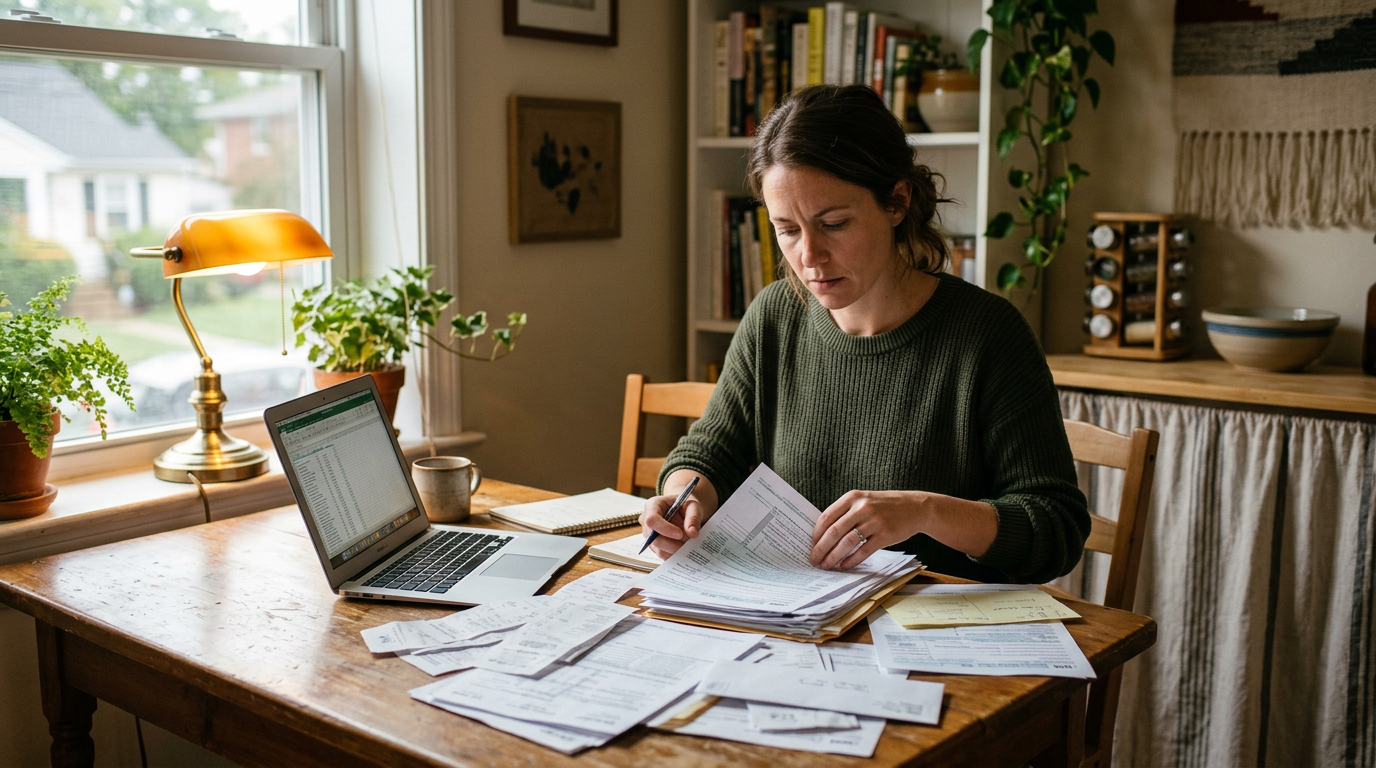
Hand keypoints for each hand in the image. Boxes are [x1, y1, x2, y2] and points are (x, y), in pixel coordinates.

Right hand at [639, 471, 717, 559]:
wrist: (684, 511)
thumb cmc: (686, 506)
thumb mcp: (693, 506)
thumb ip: (693, 517)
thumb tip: (692, 533)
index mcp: (653, 505)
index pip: (652, 519)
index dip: (664, 529)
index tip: (680, 534)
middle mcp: (646, 520)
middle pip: (652, 538)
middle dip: (671, 544)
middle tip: (688, 544)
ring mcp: (649, 535)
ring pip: (658, 549)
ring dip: (674, 550)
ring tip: (688, 545)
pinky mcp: (654, 546)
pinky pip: (663, 554)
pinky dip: (675, 554)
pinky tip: (684, 549)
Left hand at [810, 490, 999, 569]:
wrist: (915, 507)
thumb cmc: (885, 506)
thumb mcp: (864, 501)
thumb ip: (845, 513)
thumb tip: (823, 534)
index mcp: (853, 498)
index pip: (827, 516)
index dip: (816, 533)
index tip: (810, 545)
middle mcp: (862, 508)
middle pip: (834, 531)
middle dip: (821, 548)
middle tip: (814, 560)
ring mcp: (875, 521)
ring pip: (847, 542)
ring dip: (834, 556)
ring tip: (826, 565)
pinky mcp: (886, 535)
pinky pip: (864, 551)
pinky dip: (852, 560)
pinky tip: (844, 566)